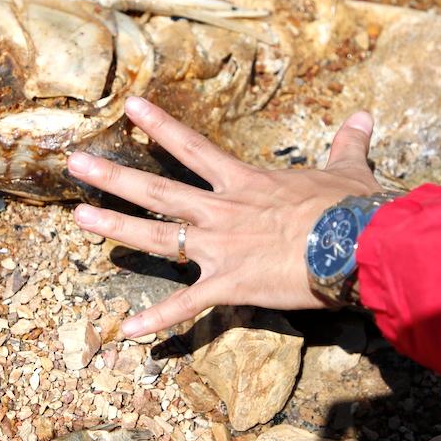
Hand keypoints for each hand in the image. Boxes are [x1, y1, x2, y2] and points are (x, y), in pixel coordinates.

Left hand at [68, 97, 380, 337]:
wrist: (356, 244)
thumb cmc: (351, 209)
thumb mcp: (348, 171)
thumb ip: (348, 144)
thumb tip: (366, 117)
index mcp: (245, 183)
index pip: (193, 148)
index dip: (161, 126)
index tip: (130, 107)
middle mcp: (222, 211)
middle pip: (158, 189)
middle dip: (114, 175)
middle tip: (74, 162)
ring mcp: (221, 248)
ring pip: (159, 236)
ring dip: (117, 228)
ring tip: (79, 219)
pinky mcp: (230, 285)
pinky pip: (187, 307)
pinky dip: (158, 321)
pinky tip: (126, 332)